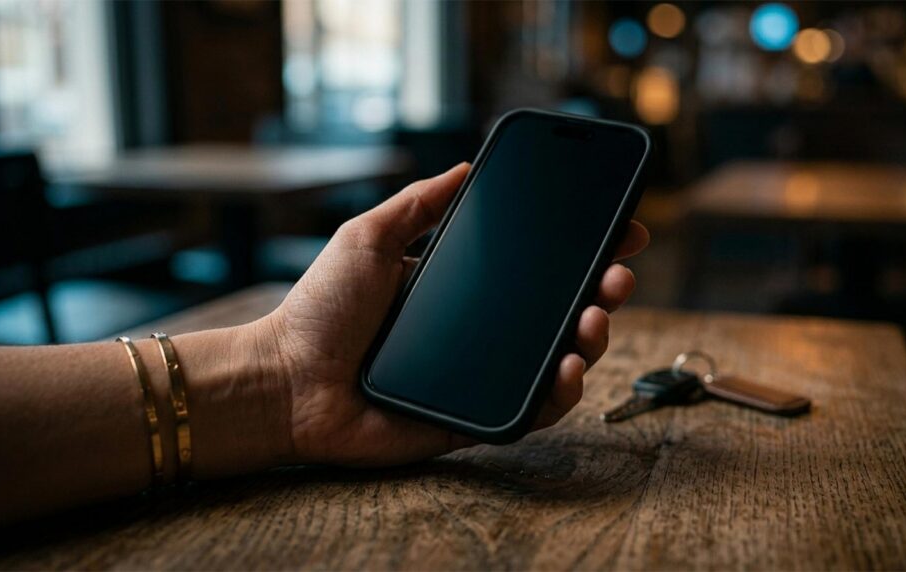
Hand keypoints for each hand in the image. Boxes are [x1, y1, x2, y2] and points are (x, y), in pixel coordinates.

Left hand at [262, 163, 648, 466]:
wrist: (286, 381)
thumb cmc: (320, 310)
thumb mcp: (368, 237)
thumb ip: (417, 204)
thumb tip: (465, 166)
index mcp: (462, 287)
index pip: (535, 265)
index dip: (581, 249)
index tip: (620, 228)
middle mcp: (481, 329)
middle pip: (560, 310)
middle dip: (602, 289)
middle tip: (617, 275)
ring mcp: (483, 374)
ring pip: (558, 359)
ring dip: (591, 338)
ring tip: (595, 316)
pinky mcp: (476, 417)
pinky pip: (532, 409)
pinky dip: (561, 393)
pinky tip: (569, 366)